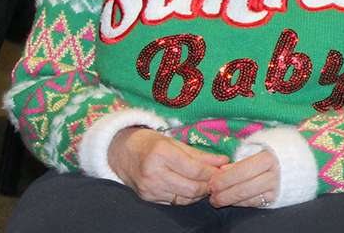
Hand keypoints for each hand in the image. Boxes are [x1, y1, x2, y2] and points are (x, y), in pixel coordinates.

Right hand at [108, 127, 228, 204]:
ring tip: (206, 183)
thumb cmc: (150, 143)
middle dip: (209, 185)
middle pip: (192, 188)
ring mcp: (149, 188)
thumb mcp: (174, 142)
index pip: (195, 170)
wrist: (121, 153)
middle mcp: (154, 173)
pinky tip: (192, 189)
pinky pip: (174, 202)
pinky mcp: (147, 198)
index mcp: (161, 154)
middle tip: (217, 179)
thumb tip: (223, 161)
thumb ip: (199, 154)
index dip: (212, 172)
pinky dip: (187, 197)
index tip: (223, 169)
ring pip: (185, 198)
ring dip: (200, 193)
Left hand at [209, 149, 280, 208]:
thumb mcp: (256, 147)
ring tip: (217, 200)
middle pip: (244, 188)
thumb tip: (222, 170)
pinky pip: (255, 203)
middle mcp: (274, 175)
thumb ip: (239, 157)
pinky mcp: (275, 198)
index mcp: (268, 158)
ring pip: (249, 199)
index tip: (211, 182)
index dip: (224, 179)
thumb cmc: (271, 150)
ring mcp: (276, 188)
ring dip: (230, 201)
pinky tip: (232, 200)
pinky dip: (241, 203)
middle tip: (211, 195)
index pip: (242, 171)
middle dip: (224, 194)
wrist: (295, 159)